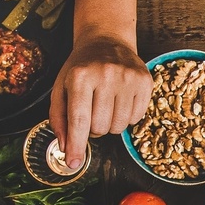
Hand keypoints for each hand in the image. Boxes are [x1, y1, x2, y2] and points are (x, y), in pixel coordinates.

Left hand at [49, 33, 152, 169]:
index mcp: (80, 76)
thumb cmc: (81, 68)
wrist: (107, 41)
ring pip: (119, 127)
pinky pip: (136, 119)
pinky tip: (120, 101)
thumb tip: (66, 148)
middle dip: (94, 129)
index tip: (73, 163)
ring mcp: (128, 78)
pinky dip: (126, 117)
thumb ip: (59, 118)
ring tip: (106, 105)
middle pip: (100, 127)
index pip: (79, 120)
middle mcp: (106, 75)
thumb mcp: (61, 87)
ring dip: (110, 124)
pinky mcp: (145, 82)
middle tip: (92, 113)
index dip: (76, 145)